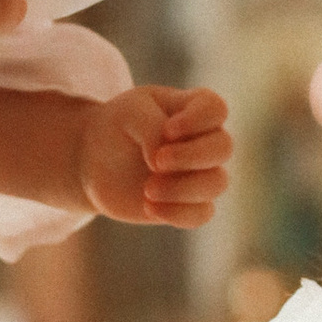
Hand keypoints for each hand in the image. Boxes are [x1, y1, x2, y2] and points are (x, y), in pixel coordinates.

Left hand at [80, 85, 232, 226]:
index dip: (198, 121)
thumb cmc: (119, 125)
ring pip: (217, 183)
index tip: (167, 130)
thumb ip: (152, 127)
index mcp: (193, 107)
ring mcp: (200, 172)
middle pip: (224, 147)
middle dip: (192, 156)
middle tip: (157, 161)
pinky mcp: (189, 203)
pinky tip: (149, 206)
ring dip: (182, 188)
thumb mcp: (129, 113)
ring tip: (148, 189)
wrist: (97, 159)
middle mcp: (205, 139)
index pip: (216, 109)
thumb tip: (163, 163)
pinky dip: (177, 213)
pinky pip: (203, 213)